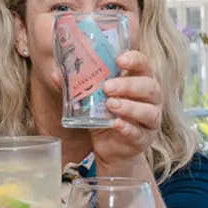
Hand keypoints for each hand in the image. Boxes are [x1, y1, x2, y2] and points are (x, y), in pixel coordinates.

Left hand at [89, 50, 163, 170]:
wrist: (109, 148)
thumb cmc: (105, 115)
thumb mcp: (92, 98)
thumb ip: (79, 86)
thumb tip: (56, 75)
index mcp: (141, 81)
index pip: (144, 65)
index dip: (135, 60)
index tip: (120, 60)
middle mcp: (151, 99)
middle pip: (149, 87)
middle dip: (128, 85)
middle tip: (107, 87)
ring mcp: (150, 120)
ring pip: (149, 111)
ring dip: (129, 107)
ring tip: (110, 105)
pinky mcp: (144, 139)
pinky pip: (139, 133)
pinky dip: (127, 128)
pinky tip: (116, 124)